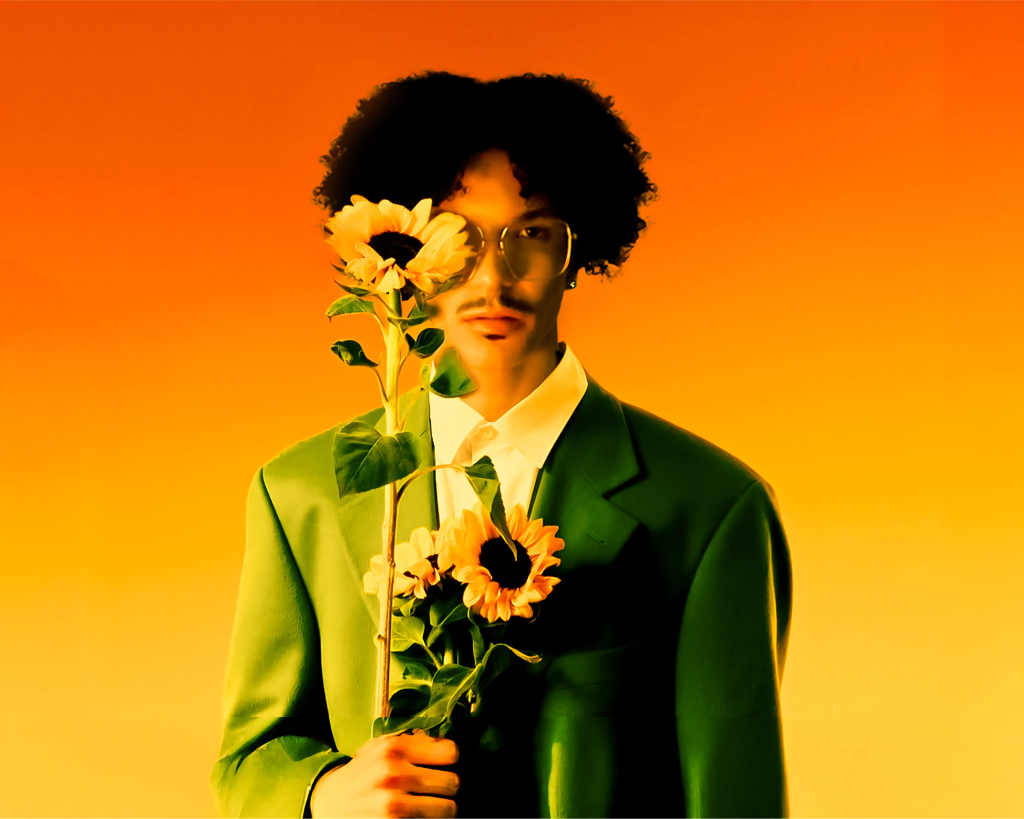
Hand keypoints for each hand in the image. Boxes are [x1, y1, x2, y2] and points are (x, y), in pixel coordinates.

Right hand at [310, 729, 459, 817]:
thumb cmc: (361, 773)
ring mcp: (393, 803)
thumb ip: (411, 743)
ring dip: (441, 809)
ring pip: (448, 808)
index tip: (443, 765)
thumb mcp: (379, 748)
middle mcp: (394, 773)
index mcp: (394, 748)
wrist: (328, 803)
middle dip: (446, 788)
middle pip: (453, 782)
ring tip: (428, 806)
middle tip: (434, 790)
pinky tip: (416, 816)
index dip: (450, 760)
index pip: (450, 752)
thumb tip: (449, 747)